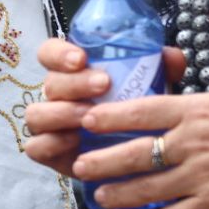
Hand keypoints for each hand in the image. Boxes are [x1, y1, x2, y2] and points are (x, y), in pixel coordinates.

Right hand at [23, 39, 184, 178]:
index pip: (50, 52)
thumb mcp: (149, 89)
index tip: (82, 58)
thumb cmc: (134, 113)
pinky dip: (51, 144)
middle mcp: (56, 95)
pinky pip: (35, 147)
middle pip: (50, 83)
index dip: (60, 53)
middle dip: (74, 83)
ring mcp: (49, 124)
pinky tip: (73, 143)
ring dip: (61, 113)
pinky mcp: (48, 152)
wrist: (130, 155)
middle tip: (103, 84)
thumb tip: (173, 57)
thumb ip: (159, 70)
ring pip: (36, 113)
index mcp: (72, 73)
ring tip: (88, 118)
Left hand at [73, 84, 208, 208]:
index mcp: (200, 110)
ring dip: (119, 194)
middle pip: (138, 153)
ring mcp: (205, 177)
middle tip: (78, 163)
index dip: (111, 114)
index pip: (144, 110)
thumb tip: (197, 101)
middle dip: (103, 159)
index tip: (86, 116)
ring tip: (96, 196)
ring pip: (150, 189)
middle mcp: (195, 144)